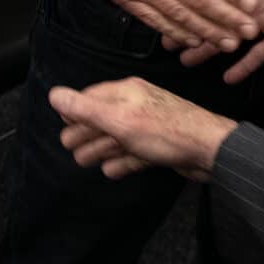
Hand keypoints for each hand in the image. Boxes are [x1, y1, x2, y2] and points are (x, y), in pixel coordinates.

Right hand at [50, 78, 236, 180]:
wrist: (209, 149)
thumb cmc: (165, 130)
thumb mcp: (119, 119)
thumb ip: (86, 109)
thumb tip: (55, 95)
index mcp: (126, 92)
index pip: (92, 97)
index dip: (76, 112)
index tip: (63, 126)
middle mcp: (137, 105)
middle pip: (103, 119)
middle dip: (85, 133)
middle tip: (68, 147)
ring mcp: (149, 126)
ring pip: (118, 138)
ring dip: (100, 149)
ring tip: (83, 162)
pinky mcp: (160, 146)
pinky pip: (135, 154)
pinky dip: (122, 161)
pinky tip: (111, 171)